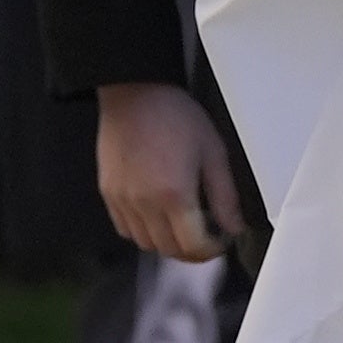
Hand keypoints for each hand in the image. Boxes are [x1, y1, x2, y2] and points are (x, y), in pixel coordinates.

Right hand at [97, 82, 253, 263]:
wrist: (134, 93)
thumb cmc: (175, 116)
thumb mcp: (213, 151)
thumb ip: (226, 196)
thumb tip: (234, 227)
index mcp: (174, 195)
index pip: (194, 246)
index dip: (212, 250)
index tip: (220, 240)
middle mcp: (145, 204)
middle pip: (169, 250)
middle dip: (192, 250)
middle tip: (206, 235)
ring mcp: (123, 200)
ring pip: (146, 244)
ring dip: (167, 243)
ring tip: (181, 224)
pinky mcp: (108, 193)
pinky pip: (125, 229)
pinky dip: (143, 231)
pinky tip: (156, 214)